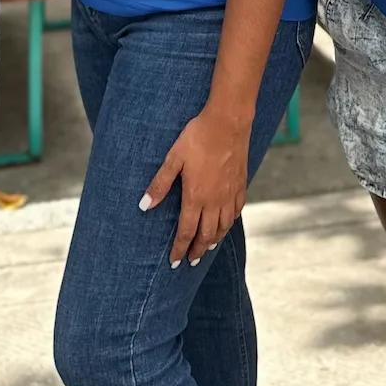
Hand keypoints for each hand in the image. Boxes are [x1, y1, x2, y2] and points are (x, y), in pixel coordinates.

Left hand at [142, 102, 251, 267]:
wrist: (228, 122)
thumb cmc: (198, 137)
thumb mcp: (174, 158)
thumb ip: (160, 184)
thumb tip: (144, 206)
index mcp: (196, 197)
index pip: (187, 232)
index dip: (180, 249)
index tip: (175, 262)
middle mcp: (215, 201)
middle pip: (206, 235)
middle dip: (197, 251)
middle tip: (191, 262)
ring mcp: (230, 195)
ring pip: (223, 227)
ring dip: (213, 241)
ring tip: (207, 248)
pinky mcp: (241, 185)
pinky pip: (236, 212)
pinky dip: (229, 223)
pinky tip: (226, 224)